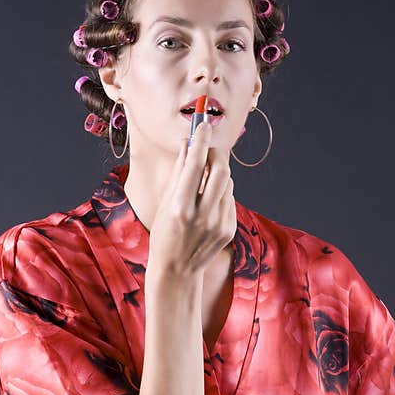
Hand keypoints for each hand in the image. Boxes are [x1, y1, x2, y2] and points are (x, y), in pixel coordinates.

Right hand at [146, 121, 236, 279]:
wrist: (176, 270)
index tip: (203, 125)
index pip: (194, 166)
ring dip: (217, 174)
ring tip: (202, 181)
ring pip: (227, 183)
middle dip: (216, 153)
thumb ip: (178, 172)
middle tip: (209, 147)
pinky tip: (207, 203)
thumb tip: (187, 143)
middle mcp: (201, 216)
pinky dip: (220, 192)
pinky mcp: (228, 229)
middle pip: (220, 171)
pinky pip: (229, 199)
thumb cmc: (165, 232)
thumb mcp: (165, 202)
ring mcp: (218, 224)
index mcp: (179, 208)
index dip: (200, 141)